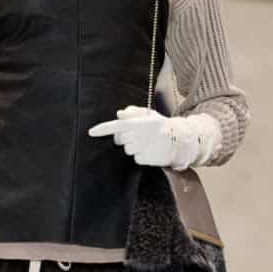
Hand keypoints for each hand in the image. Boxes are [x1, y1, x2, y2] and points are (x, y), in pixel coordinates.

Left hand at [87, 106, 219, 169]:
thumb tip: (119, 113)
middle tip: (139, 137)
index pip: (117, 124)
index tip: (90, 132)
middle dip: (126, 139)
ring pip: (128, 150)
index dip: (103, 129)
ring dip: (135, 148)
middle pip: (120, 139)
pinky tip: (151, 151)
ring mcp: (143, 146)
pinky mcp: (147, 157)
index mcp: (139, 121)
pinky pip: (136, 158)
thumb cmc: (163, 127)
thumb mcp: (150, 116)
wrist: (182, 140)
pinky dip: (142, 157)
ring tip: (148, 144)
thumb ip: (134, 113)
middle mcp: (140, 133)